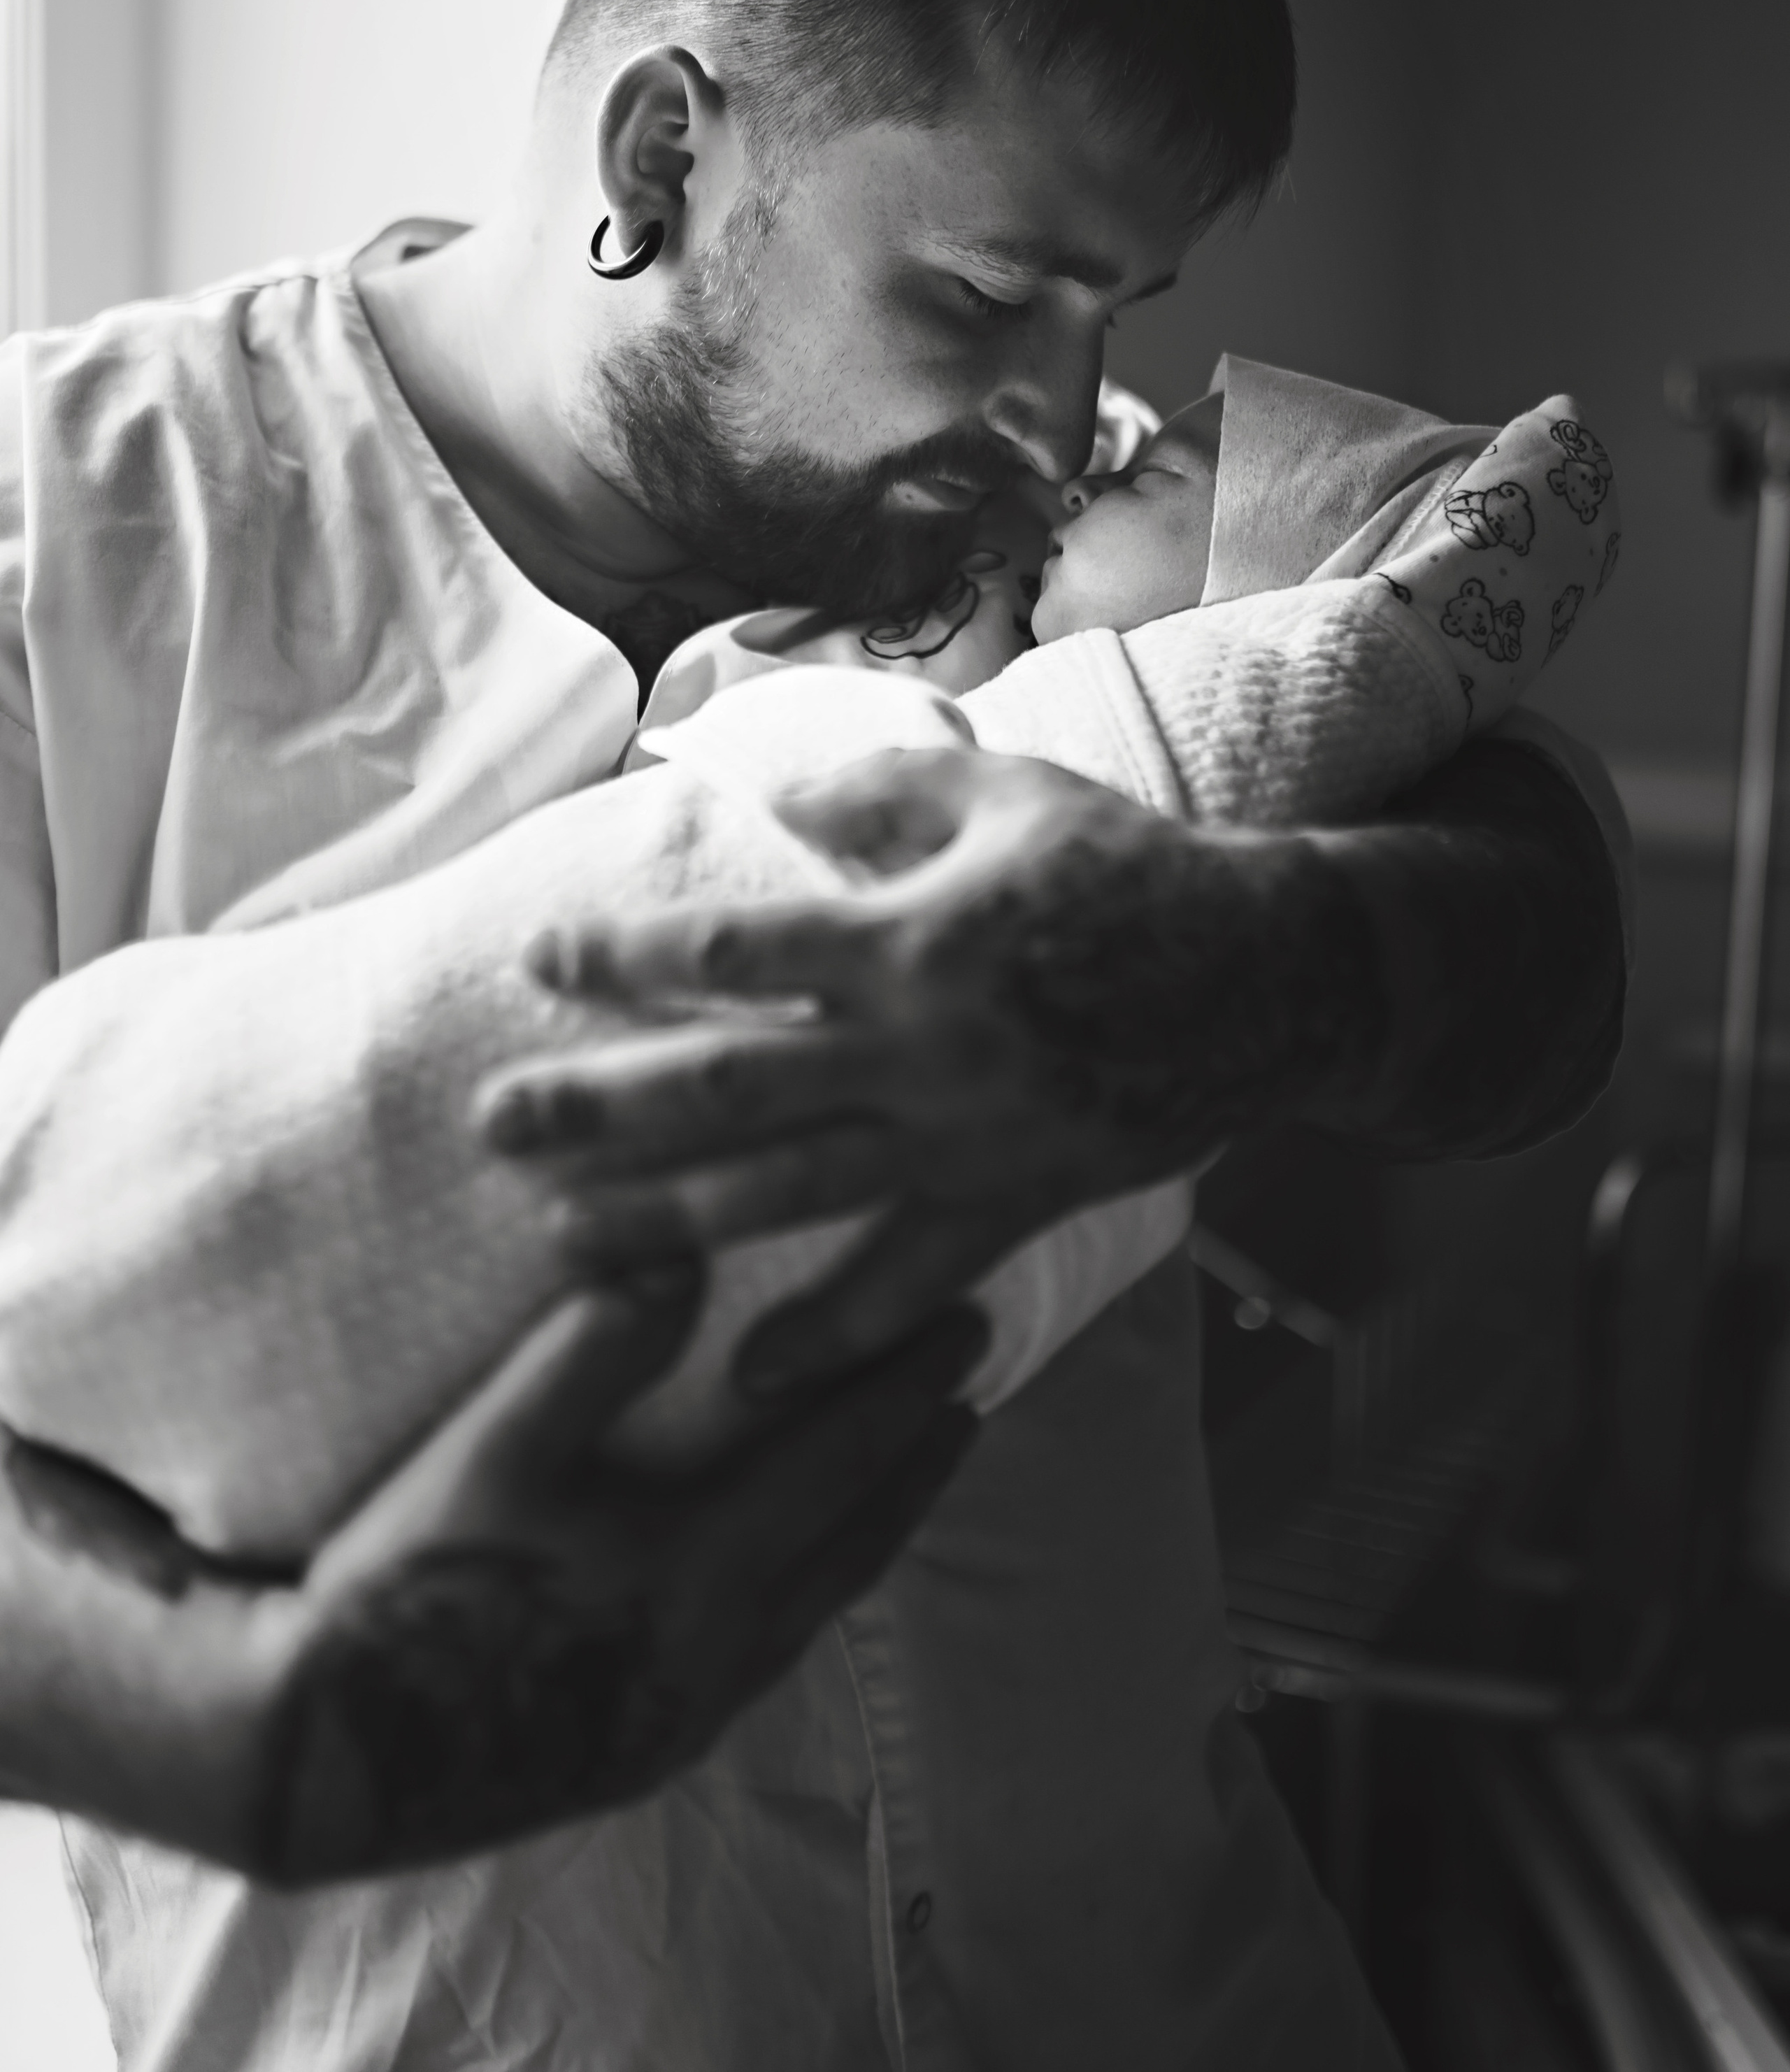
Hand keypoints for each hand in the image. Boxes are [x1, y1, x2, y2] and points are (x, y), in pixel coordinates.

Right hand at [0, 1268, 980, 1883]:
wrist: (333, 1749)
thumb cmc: (412, 1583)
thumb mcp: (496, 1446)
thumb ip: (595, 1346)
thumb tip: (680, 1245)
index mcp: (703, 1570)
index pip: (842, 1458)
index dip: (906, 1384)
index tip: (968, 1322)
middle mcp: (722, 1650)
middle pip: (857, 1534)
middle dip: (917, 1455)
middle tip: (968, 1391)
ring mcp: (689, 1707)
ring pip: (823, 1599)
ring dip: (875, 1523)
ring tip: (911, 1467)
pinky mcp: (650, 1741)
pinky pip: (774, 1649)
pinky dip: (815, 1585)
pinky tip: (799, 1568)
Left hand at [480, 747, 1383, 1396]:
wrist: (1269, 977)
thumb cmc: (1126, 869)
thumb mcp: (1008, 797)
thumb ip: (883, 798)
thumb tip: (778, 808)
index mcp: (909, 938)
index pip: (732, 952)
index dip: (626, 955)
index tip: (541, 957)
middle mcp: (918, 1051)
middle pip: (725, 1087)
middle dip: (598, 1109)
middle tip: (490, 1127)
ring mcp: (961, 1140)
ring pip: (787, 1194)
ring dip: (666, 1220)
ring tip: (561, 1242)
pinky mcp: (1009, 1203)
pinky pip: (905, 1283)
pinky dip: (830, 1336)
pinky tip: (744, 1380)